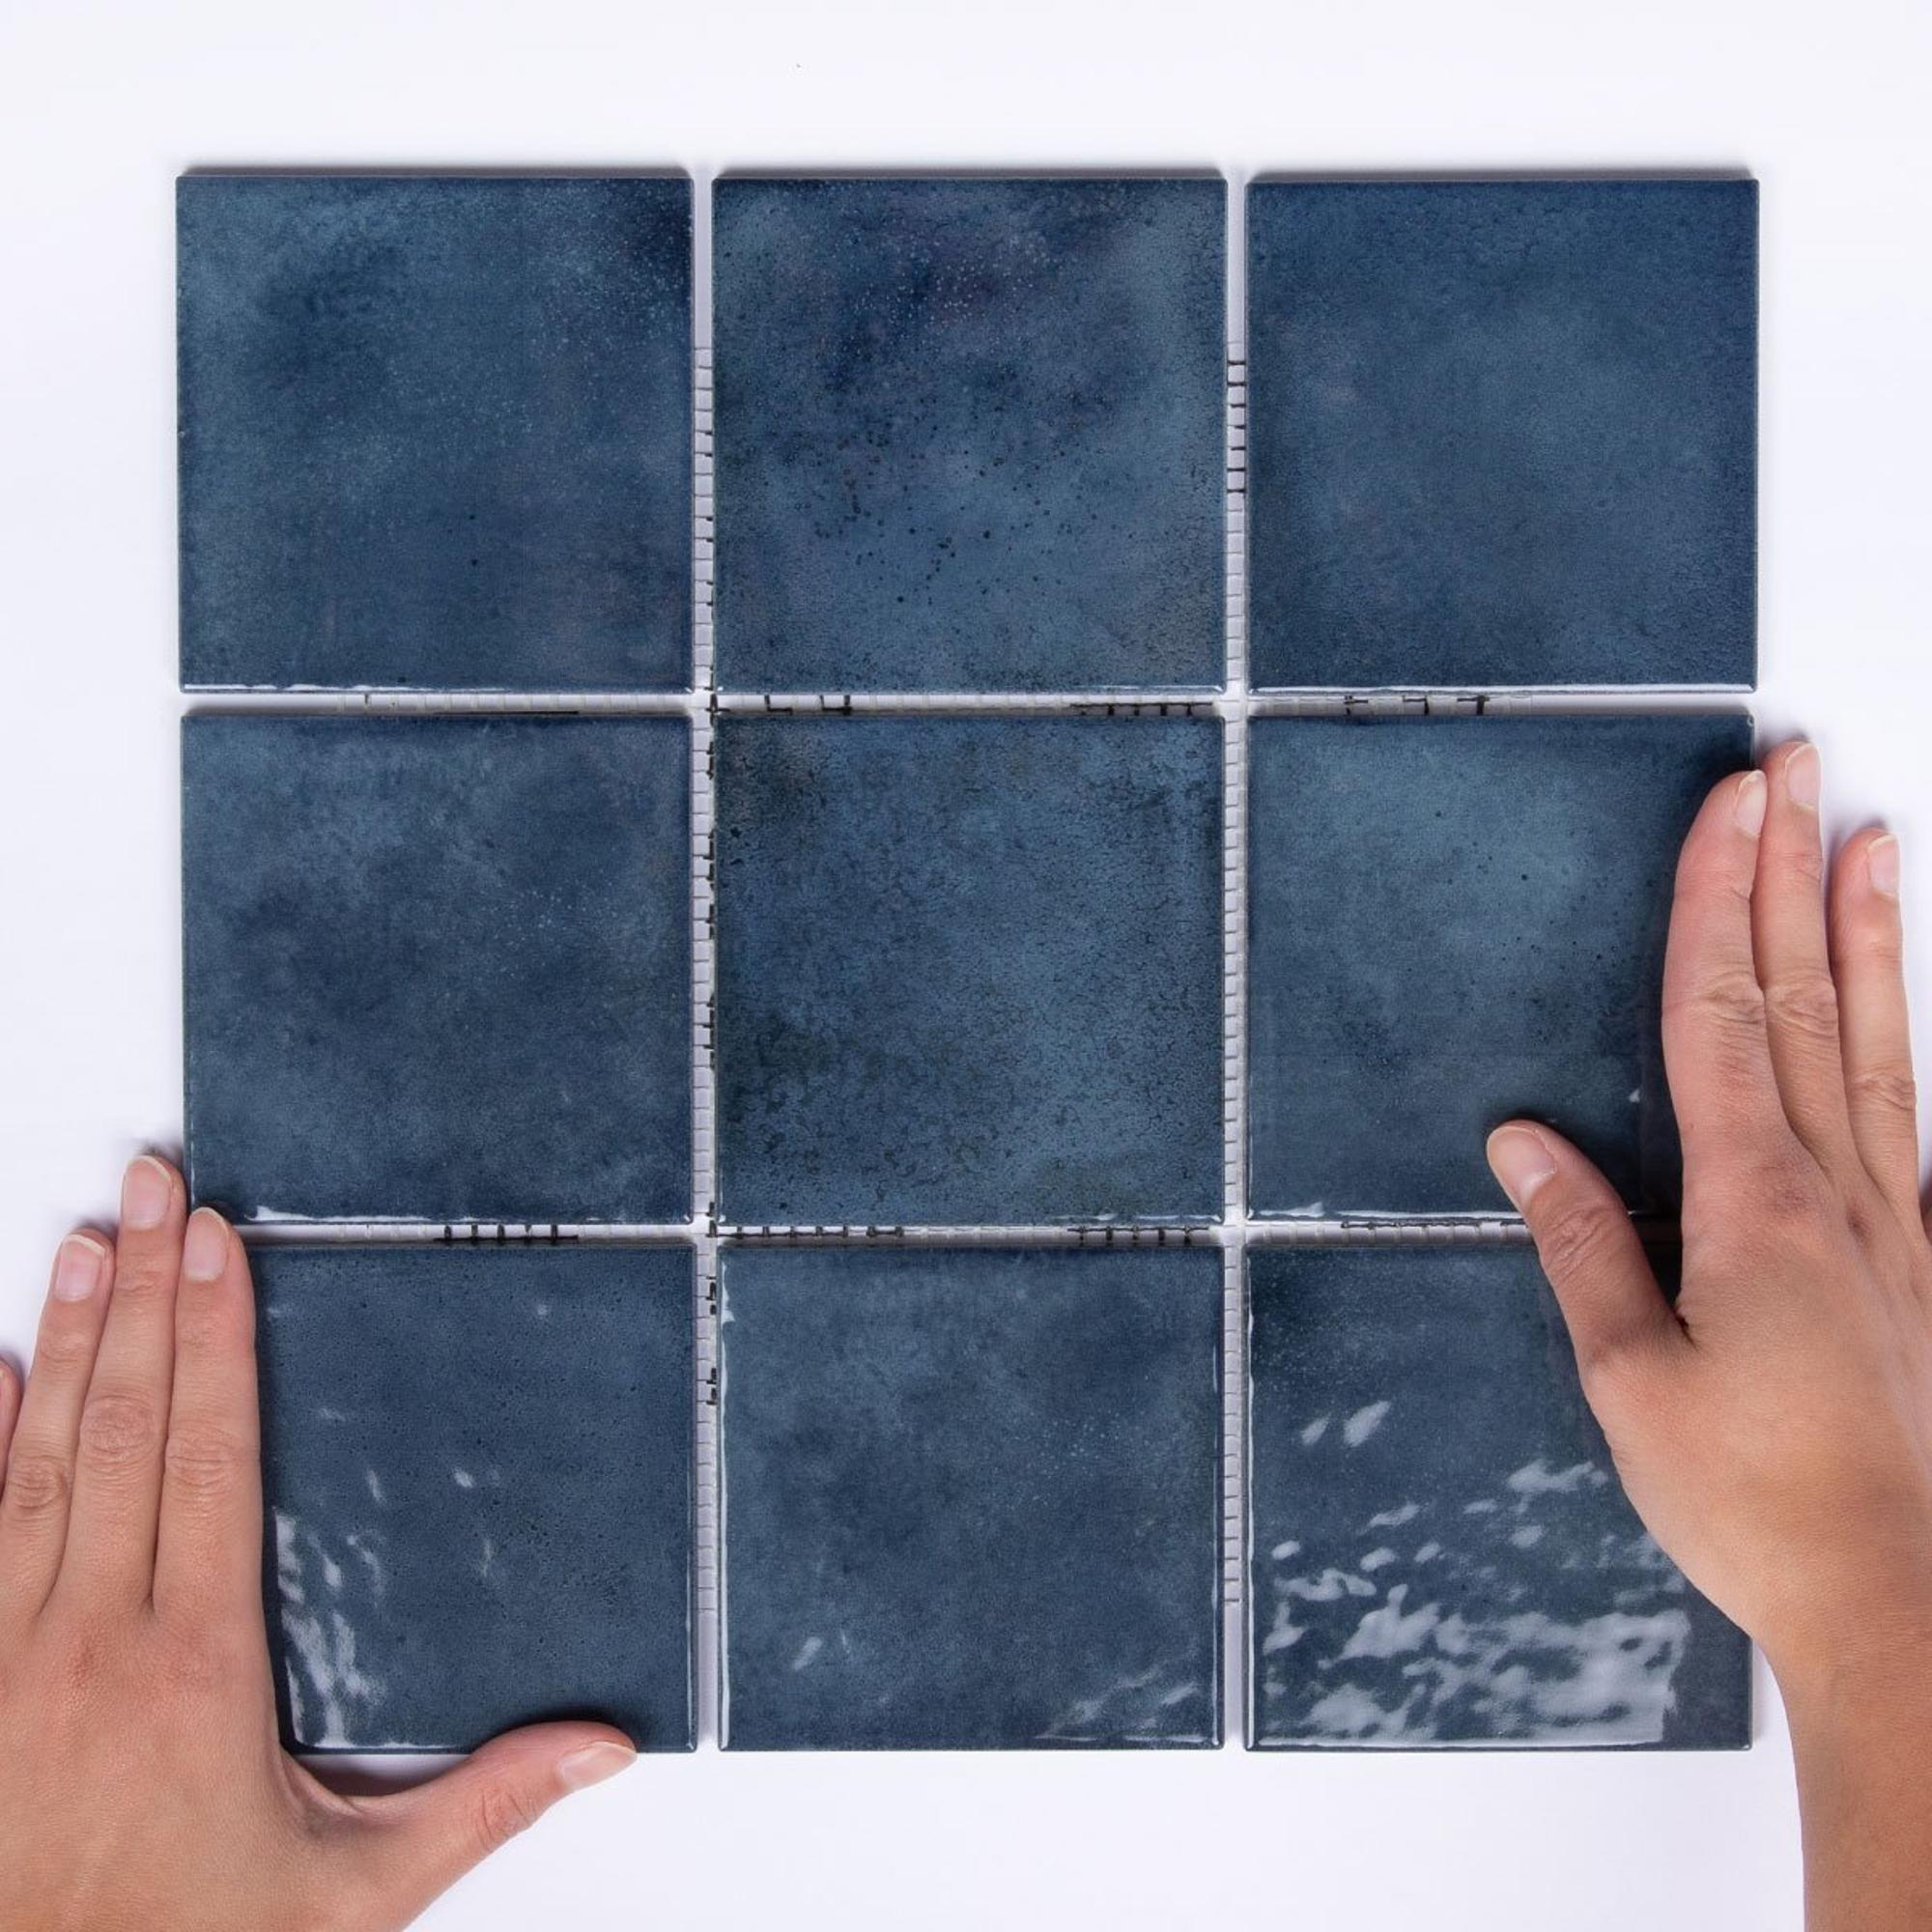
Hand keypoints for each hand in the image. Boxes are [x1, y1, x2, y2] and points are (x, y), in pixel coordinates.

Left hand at [0, 1158, 635, 1931]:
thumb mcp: (351, 1896)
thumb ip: (479, 1807)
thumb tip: (604, 1746)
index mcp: (194, 1672)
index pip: (209, 1465)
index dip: (215, 1346)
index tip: (217, 1249)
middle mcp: (87, 1644)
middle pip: (124, 1435)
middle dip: (147, 1300)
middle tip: (153, 1188)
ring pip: (37, 1467)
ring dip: (66, 1345)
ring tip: (87, 1244)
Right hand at [1486, 741, 1930, 1930]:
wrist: (1901, 1600)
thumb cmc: (1755, 1499)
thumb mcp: (1632, 1380)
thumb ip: (1584, 1247)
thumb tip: (1524, 1143)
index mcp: (1756, 1206)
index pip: (1724, 1016)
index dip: (1721, 901)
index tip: (1731, 804)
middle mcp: (1838, 1189)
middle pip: (1805, 999)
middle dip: (1790, 873)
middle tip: (1796, 764)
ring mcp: (1894, 1218)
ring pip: (1876, 1041)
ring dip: (1863, 932)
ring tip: (1869, 838)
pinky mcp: (1920, 1257)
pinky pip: (1909, 1109)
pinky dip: (1899, 1030)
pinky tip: (1895, 1000)